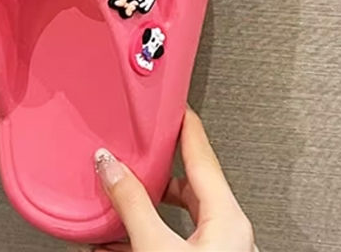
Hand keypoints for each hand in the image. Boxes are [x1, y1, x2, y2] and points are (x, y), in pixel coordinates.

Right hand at [93, 107, 256, 251]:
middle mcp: (230, 234)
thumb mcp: (158, 246)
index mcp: (227, 217)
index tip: (174, 104)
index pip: (202, 154)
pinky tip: (118, 240)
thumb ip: (133, 204)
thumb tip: (111, 166)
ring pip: (179, 217)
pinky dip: (147, 233)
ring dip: (146, 207)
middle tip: (137, 153)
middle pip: (189, 184)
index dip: (185, 124)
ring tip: (118, 202)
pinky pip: (174, 240)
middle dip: (157, 170)